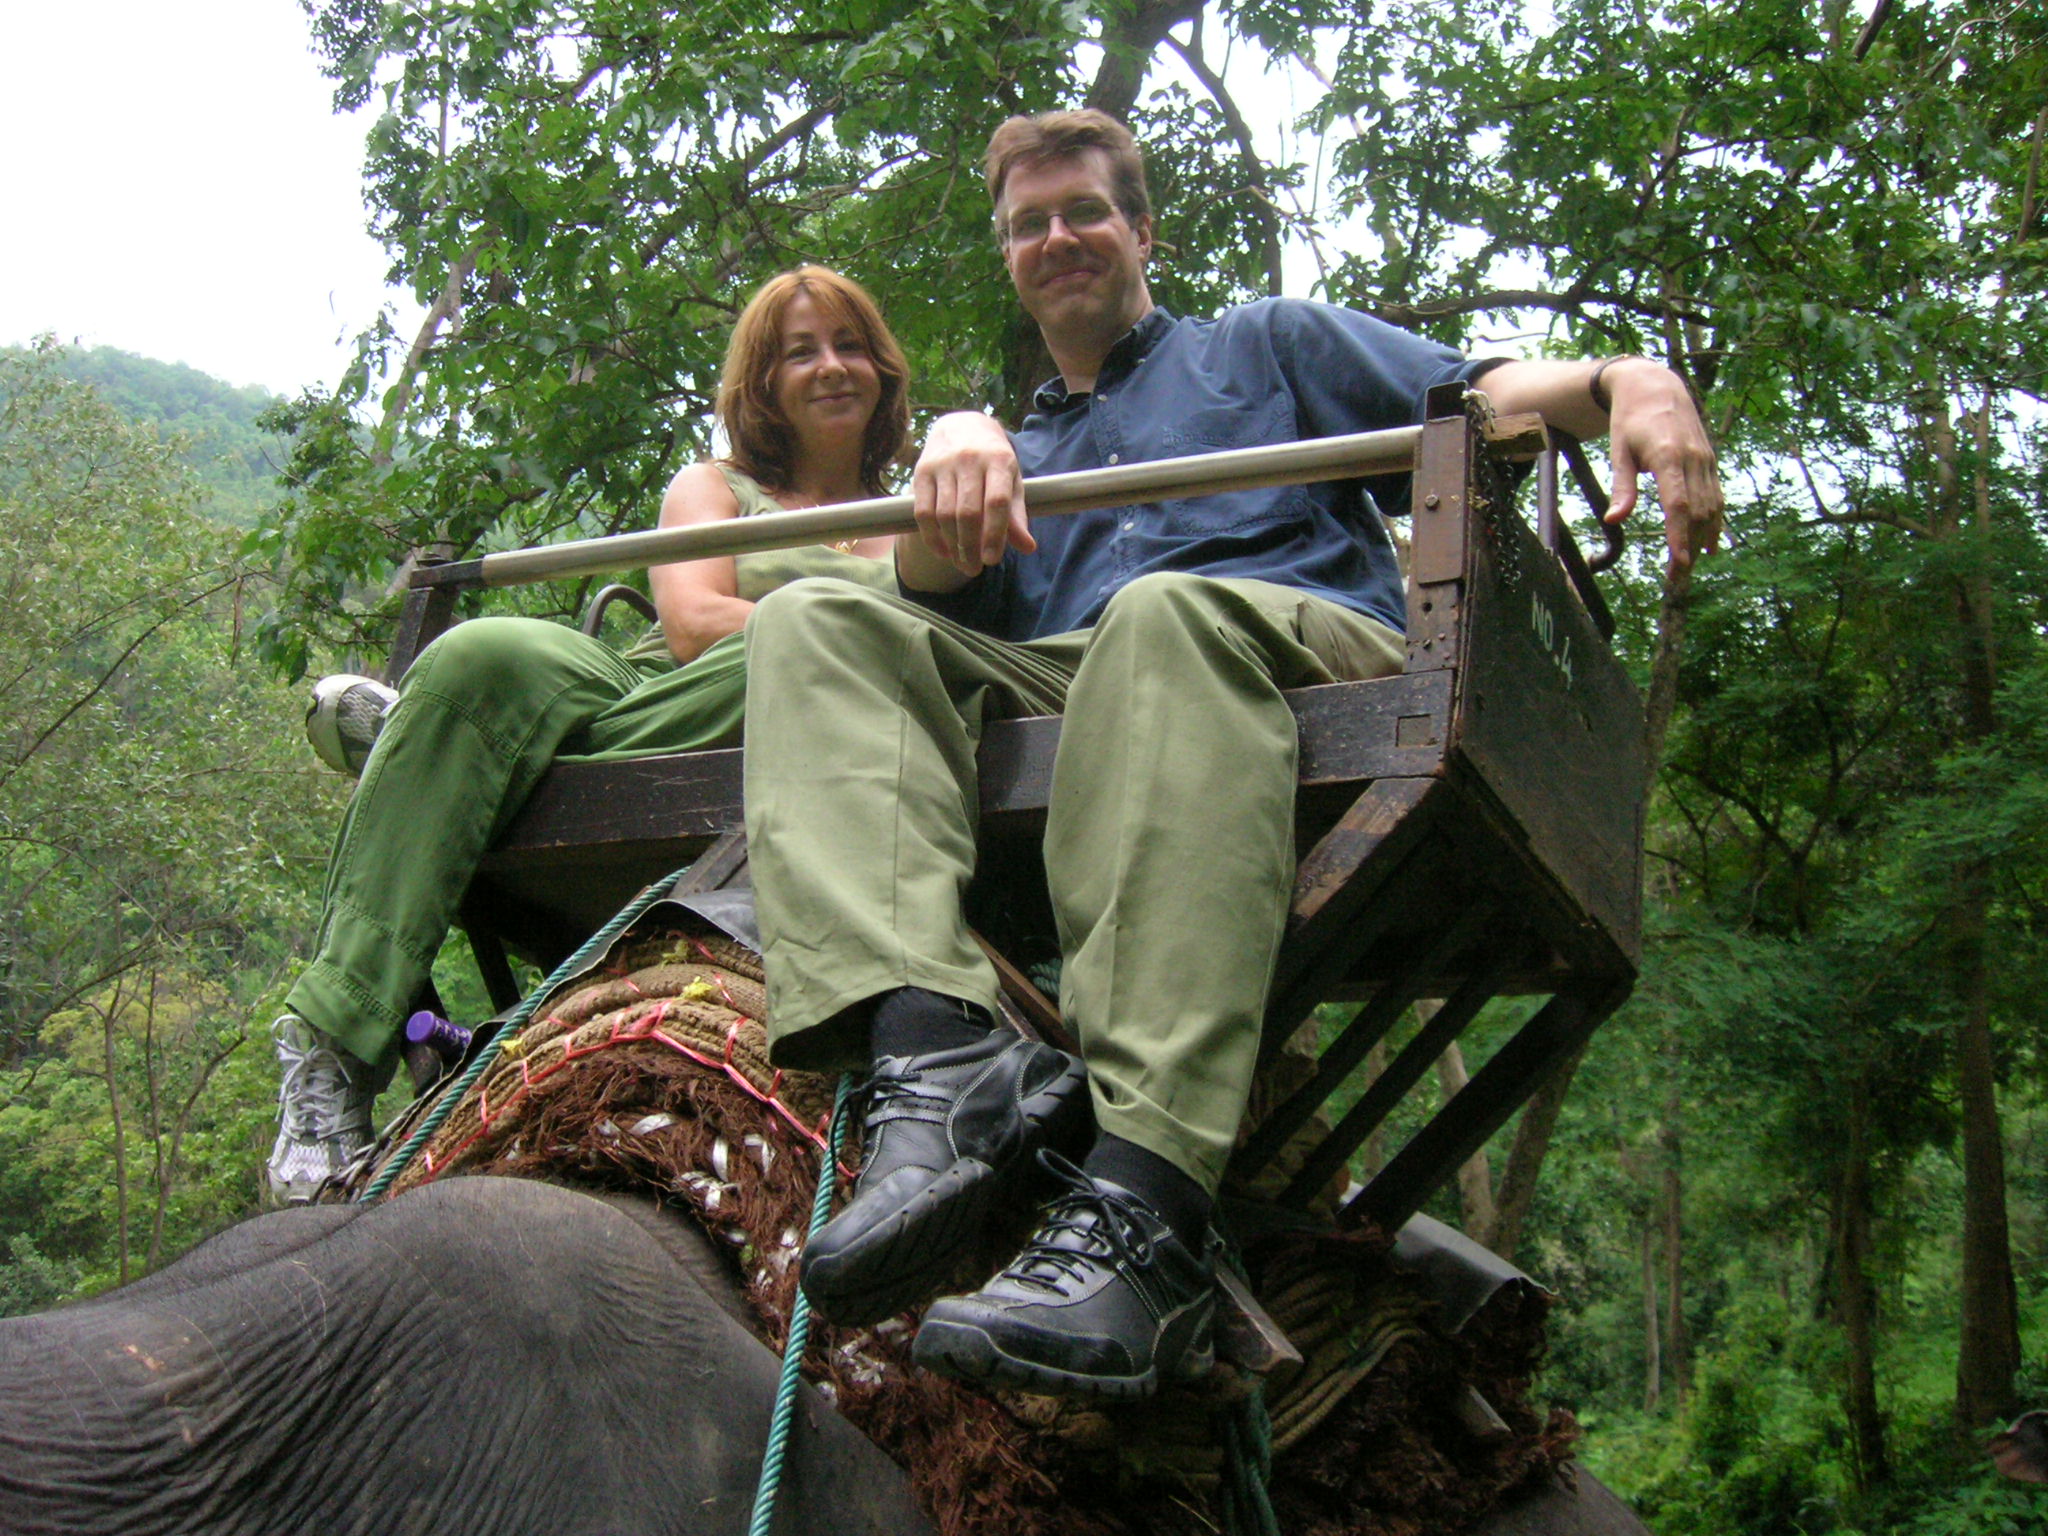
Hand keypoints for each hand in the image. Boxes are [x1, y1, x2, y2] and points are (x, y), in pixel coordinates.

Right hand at [909, 412, 1037, 579]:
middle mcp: (970, 460)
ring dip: (952, 545)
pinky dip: (932, 537)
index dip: (994, 534)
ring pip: (944, 515)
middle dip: (971, 547)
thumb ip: (1017, 514)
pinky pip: (923, 511)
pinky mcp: (922, 471)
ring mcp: (943, 465)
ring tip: (961, 563)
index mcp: (999, 460)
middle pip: (968, 513)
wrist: (962, 426)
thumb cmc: (993, 460)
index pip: (996, 502)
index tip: (992, 560)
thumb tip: (1027, 548)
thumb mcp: (1011, 481)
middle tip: (974, 569)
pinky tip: (943, 551)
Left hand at [1601, 360, 1723, 571]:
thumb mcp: (1619, 451)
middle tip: (1677, 577)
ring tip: (1690, 566)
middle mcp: (1694, 458)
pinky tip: (1710, 544)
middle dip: (1690, 546)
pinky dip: (1715, 521)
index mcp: (1669, 456)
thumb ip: (1622, 486)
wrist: (1656, 386)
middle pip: (1698, 512)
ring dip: (1703, 538)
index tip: (1679, 562)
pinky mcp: (1710, 460)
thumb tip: (1614, 520)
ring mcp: (1706, 459)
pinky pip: (1717, 496)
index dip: (1679, 535)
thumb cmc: (1630, 420)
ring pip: (1712, 507)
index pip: (1678, 504)